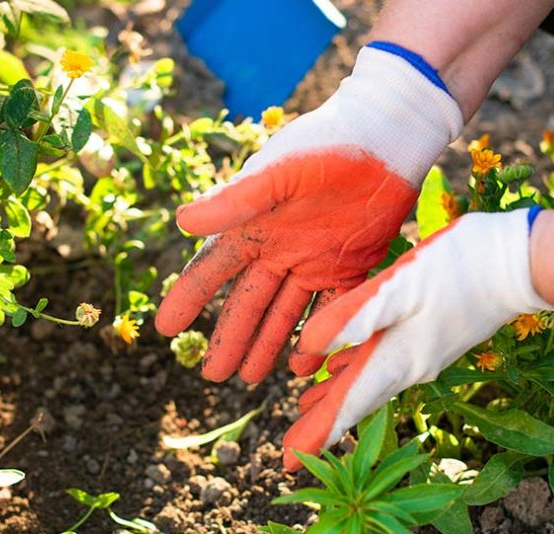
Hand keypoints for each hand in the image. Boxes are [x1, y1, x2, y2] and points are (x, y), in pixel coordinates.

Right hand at [155, 43, 462, 383]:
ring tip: (251, 378)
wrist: (388, 134)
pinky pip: (330, 310)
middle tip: (214, 376)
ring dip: (267, 345)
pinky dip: (319, 338)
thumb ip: (234, 201)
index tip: (165, 329)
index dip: (187, 299)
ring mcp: (313, 260)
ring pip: (285, 314)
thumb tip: (181, 223)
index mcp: (252, 226)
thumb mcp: (277, 172)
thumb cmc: (327, 143)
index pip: (211, 270)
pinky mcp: (350, 266)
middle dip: (230, 339)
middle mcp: (278, 249)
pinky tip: (307, 366)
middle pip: (247, 303)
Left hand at [284, 209, 553, 469]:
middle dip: (320, 425)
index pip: (348, 407)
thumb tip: (309, 347)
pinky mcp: (430, 338)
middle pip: (356, 403)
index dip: (316, 434)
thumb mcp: (399, 287)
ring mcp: (421, 355)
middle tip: (289, 452)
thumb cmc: (459, 270)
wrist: (521, 262)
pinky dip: (356, 370)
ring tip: (304, 407)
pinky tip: (341, 365)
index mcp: (397, 360)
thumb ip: (354, 318)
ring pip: (368, 384)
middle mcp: (408, 367)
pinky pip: (383, 364)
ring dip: (336, 398)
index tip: (288, 463)